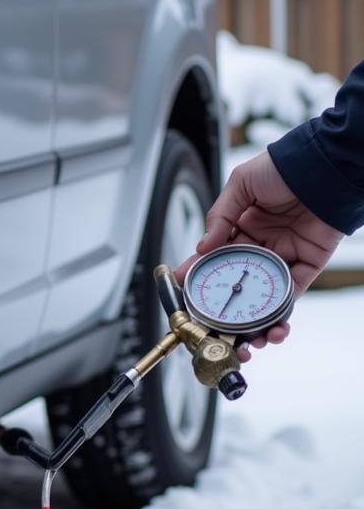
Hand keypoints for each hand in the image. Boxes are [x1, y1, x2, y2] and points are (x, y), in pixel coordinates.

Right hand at [174, 151, 343, 361]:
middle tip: (214, 334)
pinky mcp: (306, 265)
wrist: (326, 165)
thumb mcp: (241, 184)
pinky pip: (291, 296)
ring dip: (254, 324)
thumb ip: (220, 216)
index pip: (212, 262)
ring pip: (263, 299)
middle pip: (236, 287)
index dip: (196, 281)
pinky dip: (281, 315)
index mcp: (238, 230)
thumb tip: (203, 247)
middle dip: (224, 315)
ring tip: (248, 343)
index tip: (182, 297)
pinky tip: (272, 328)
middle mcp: (258, 248)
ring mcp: (281, 258)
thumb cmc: (284, 167)